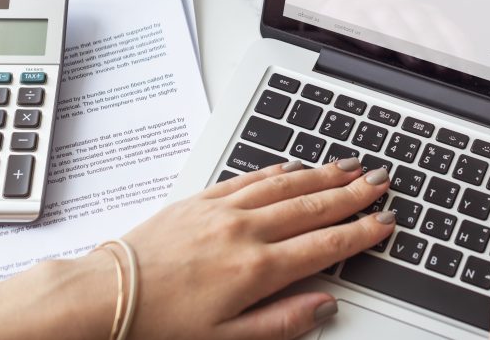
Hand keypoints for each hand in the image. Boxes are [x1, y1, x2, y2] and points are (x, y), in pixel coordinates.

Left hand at [114, 157, 392, 338]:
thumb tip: (324, 306)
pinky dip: (278, 170)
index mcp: (256, 270)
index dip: (360, 232)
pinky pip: (249, 177)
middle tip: (381, 180)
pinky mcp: (200, 200)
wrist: (105, 296)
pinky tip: (294, 165)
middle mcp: (244, 232)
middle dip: (352, 193)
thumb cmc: (159, 325)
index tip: (384, 221)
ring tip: (350, 166)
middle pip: (312, 206)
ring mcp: (222, 211)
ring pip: (286, 185)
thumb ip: (282, 323)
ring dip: (323, 174)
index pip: (324, 244)